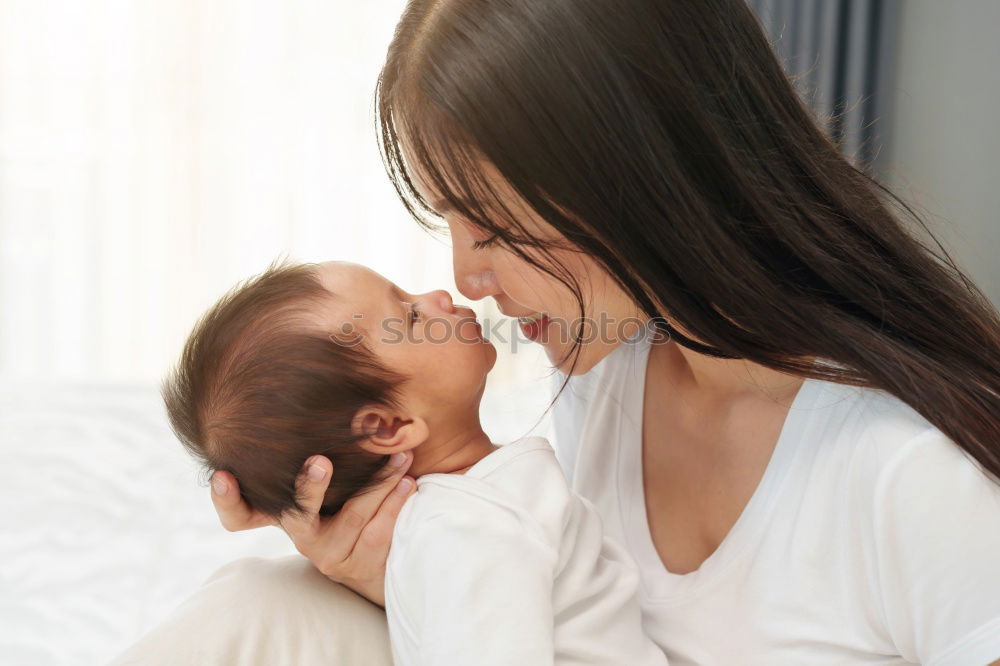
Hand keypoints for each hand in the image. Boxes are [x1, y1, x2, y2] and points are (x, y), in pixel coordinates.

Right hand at [210, 451, 416, 606]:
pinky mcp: (357, 564)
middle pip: (296, 515)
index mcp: (280, 513)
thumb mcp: (324, 482)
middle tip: (321, 461)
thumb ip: (310, 454)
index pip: (239, 514)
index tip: (223, 473)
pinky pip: (378, 531)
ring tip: (400, 456)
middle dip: (310, 486)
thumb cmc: (344, 500)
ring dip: (379, 482)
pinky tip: (407, 482)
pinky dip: (394, 502)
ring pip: (353, 516)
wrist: (378, 559)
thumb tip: (313, 387)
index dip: (227, 498)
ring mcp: (326, 553)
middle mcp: (298, 535)